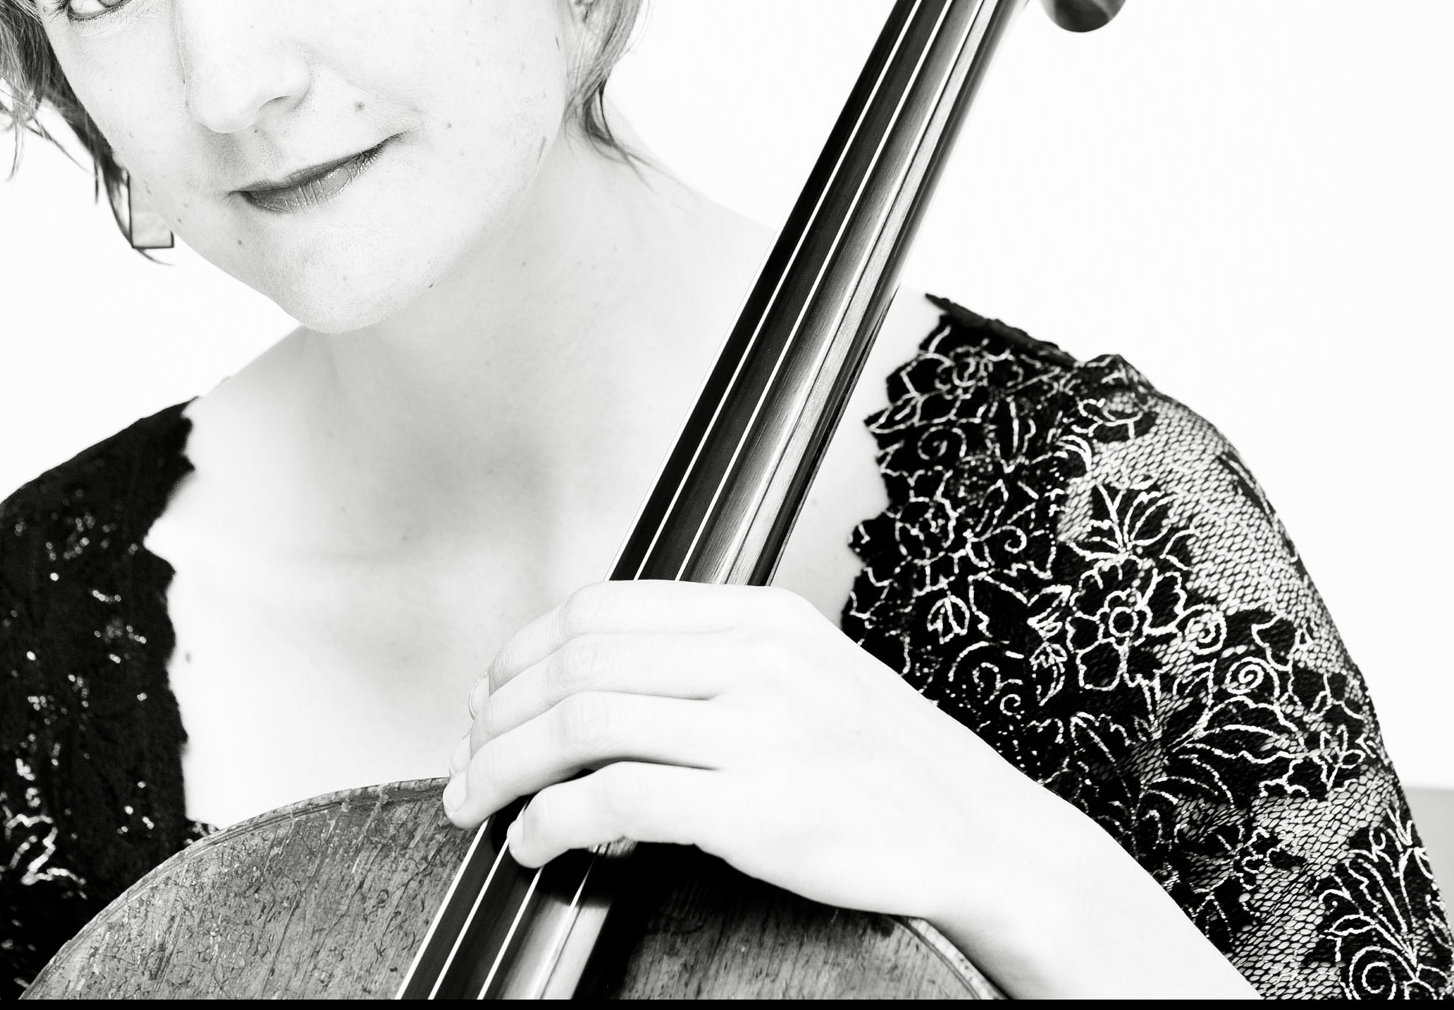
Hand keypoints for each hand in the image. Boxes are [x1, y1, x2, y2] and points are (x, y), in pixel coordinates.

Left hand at [441, 579, 1253, 997]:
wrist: (988, 842)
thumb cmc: (896, 776)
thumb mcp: (812, 683)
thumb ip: (721, 669)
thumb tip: (607, 687)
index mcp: (764, 620)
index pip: (603, 609)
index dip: (523, 654)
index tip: (490, 699)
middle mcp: (757, 661)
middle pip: (576, 660)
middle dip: (495, 714)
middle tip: (466, 762)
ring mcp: (759, 733)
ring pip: (580, 722)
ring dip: (505, 768)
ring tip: (480, 807)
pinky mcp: (757, 811)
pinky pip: (613, 800)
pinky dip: (552, 820)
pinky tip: (539, 844)